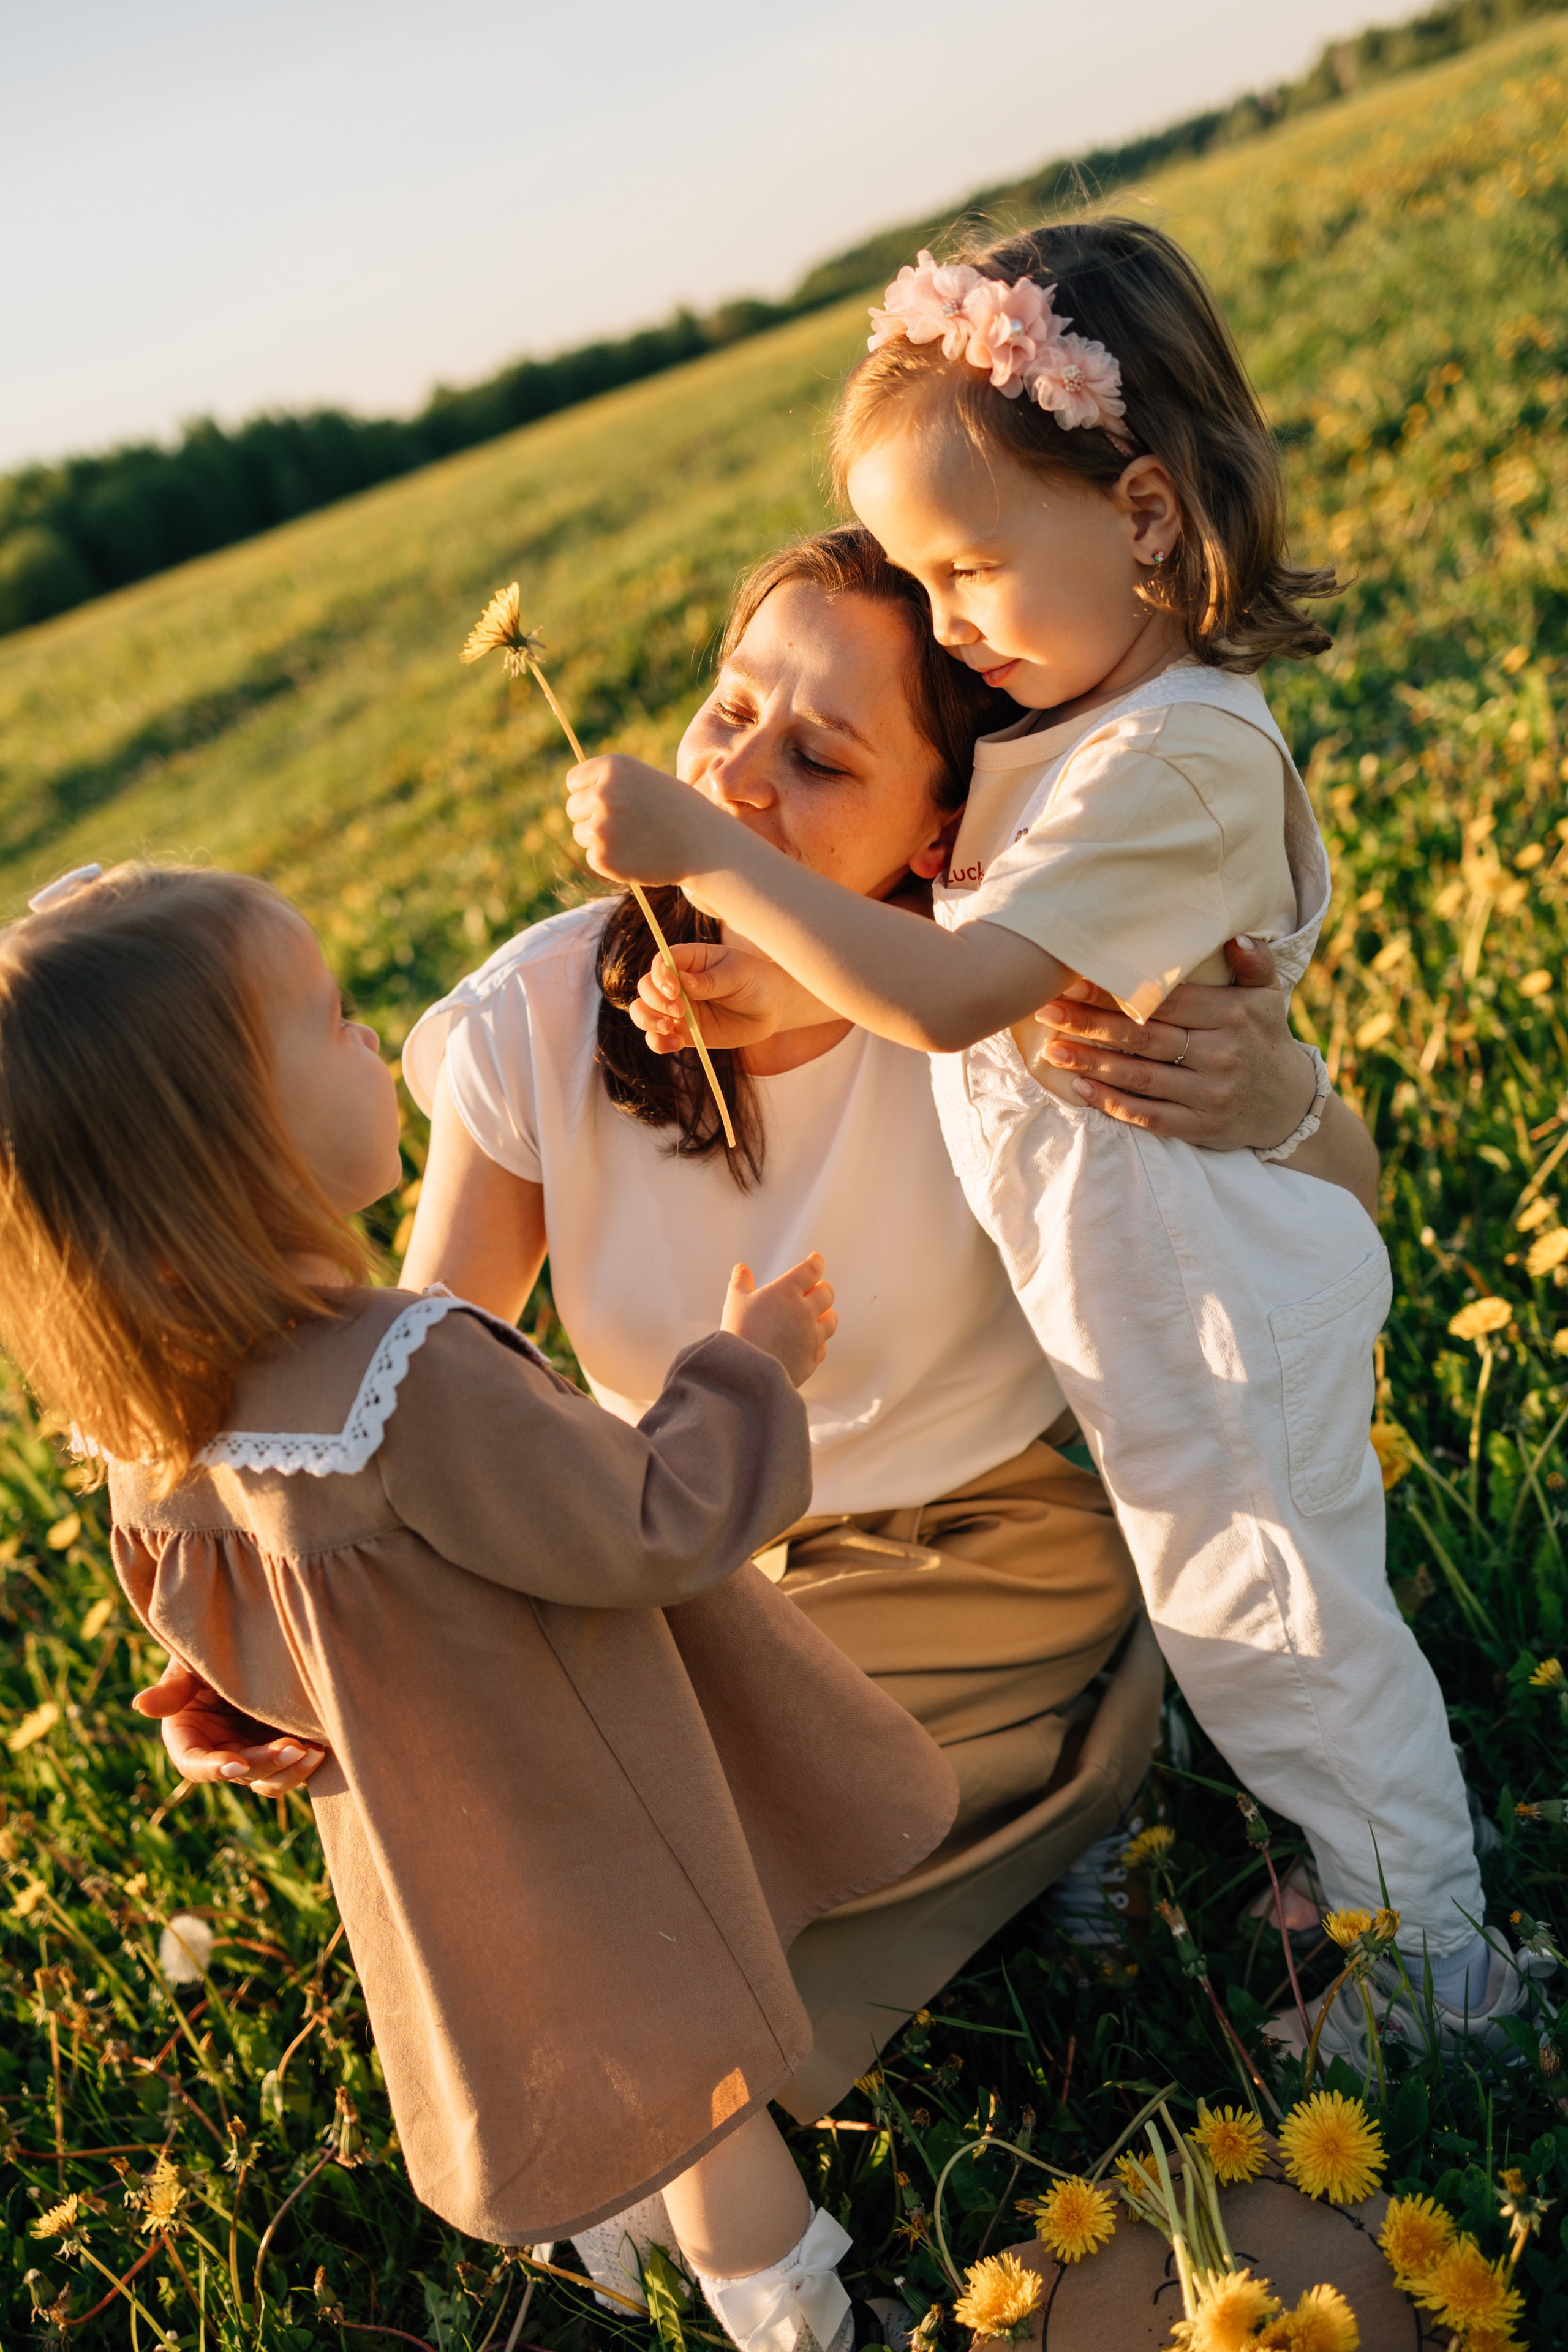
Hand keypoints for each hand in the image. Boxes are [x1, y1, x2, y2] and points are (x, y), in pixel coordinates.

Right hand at [133, 1658, 325, 1796]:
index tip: (236, 1764)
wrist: (253, 1637)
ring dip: (290, 1771)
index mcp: (189, 1736)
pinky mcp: (282, 1746)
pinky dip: (307, 1762)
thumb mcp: (190, 1662)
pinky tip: (323, 1747)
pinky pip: (293, 1767)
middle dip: (265, 1764)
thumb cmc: (212, 1646)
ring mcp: (253, 1752)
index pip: (194, 1763)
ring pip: (270, 1780)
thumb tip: (140, 1706)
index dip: (212, 1768)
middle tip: (292, 1748)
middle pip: (240, 1772)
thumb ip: (172, 1687)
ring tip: (314, 1751)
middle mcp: (220, 1752)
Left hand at [565, 754, 720, 884]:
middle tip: (626, 825)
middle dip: (592, 816)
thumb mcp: (645, 780)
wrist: (705, 846)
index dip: (591, 792)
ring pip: (581, 834)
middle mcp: (602, 794)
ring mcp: (600, 828)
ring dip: (601, 839)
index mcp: (613, 767)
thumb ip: (610, 783)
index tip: (611, 802)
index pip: (574, 781)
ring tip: (636, 839)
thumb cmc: (680, 810)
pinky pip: (593, 857)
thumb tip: (576, 795)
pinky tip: (638, 856)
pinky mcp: (602, 858)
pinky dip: (611, 860)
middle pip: (573, 808)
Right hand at [632, 939, 829, 1054]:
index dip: (661, 976)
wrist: (771, 1008)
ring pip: (644, 1013)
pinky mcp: (682, 1032)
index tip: (676, 990)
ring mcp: (677, 1009)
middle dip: (656, 1000)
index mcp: (690, 960)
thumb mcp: (738, 974)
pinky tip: (674, 1044)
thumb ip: (711, 980)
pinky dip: (657, 1042)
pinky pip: (658, 1038)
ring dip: (648, 1021)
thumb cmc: (756, 981)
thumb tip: (683, 981)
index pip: (661, 963)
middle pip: (647, 987)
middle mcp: (677, 983)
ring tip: (669, 1029)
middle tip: (681, 1010)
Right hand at [722, 1253, 836, 1387]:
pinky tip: (810, 1342)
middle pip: (826, 1293)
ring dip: (826, 1314)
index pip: (810, 1270)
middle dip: (822, 1288)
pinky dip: (818, 1342)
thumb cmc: (738, 1333)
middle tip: (816, 1287)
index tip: (816, 1259)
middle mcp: (805, 1312)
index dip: (816, 1262)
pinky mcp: (812, 1360)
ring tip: (819, 1314)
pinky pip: (822, 1347)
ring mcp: (812, 1337)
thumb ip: (740, 1282)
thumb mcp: (734, 1302)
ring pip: (831, 1320)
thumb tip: (741, 1268)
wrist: (746, 1374)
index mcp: (787, 1292)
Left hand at [1032, 936, 1318, 1149]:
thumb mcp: (1269, 996)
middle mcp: (1221, 1054)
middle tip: (1047, 1012)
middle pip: (1144, 1038)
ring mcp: (1210, 1094)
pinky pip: (1150, 1117)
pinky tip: (1080, 1089)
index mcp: (1232, 1015)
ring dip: (1092, 1064)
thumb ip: (1255, 964)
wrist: (1289, 1104)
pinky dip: (1114, 1104)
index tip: (1074, 981)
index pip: (1164, 1001)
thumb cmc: (1264, 1038)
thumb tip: (1237, 937)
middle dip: (1091, 1024)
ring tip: (1053, 1051)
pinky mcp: (1201, 1127)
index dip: (1116, 991)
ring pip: (1141, 1077)